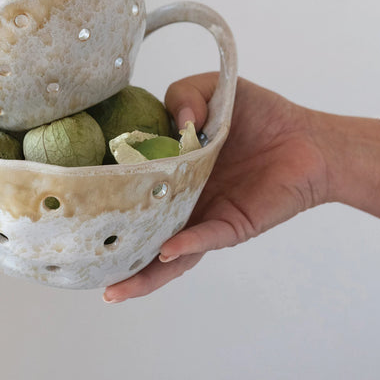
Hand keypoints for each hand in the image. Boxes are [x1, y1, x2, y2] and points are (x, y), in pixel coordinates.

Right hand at [102, 73, 379, 302]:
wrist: (308, 139)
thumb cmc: (259, 116)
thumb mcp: (212, 91)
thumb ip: (184, 96)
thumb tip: (177, 125)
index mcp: (169, 172)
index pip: (129, 188)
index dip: (102, 195)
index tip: (71, 202)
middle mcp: (182, 201)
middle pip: (141, 232)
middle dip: (114, 255)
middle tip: (81, 266)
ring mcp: (205, 218)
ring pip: (169, 254)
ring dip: (143, 274)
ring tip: (115, 289)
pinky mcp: (233, 225)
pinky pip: (206, 238)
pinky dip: (186, 246)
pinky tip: (166, 252)